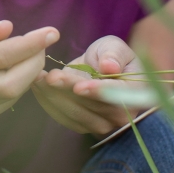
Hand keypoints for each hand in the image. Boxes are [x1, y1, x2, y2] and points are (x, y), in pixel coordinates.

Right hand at [0, 16, 59, 121]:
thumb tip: (10, 28)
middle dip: (35, 62)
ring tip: (28, 52)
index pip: (0, 56)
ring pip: (14, 94)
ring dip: (30, 71)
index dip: (30, 44)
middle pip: (12, 83)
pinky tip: (16, 68)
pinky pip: (10, 100)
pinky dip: (21, 82)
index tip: (52, 32)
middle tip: (42, 44)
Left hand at [32, 35, 156, 137]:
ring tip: (39, 78)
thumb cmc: (110, 56)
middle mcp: (121, 115)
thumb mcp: (114, 47)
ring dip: (55, 96)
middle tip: (51, 77)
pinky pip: (64, 117)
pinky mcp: (82, 125)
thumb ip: (113, 55)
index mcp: (135, 94)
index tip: (79, 86)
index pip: (117, 96)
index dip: (97, 92)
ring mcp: (102, 124)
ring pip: (75, 113)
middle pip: (92, 106)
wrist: (98, 70)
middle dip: (69, 91)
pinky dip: (48, 102)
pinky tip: (37, 87)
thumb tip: (110, 67)